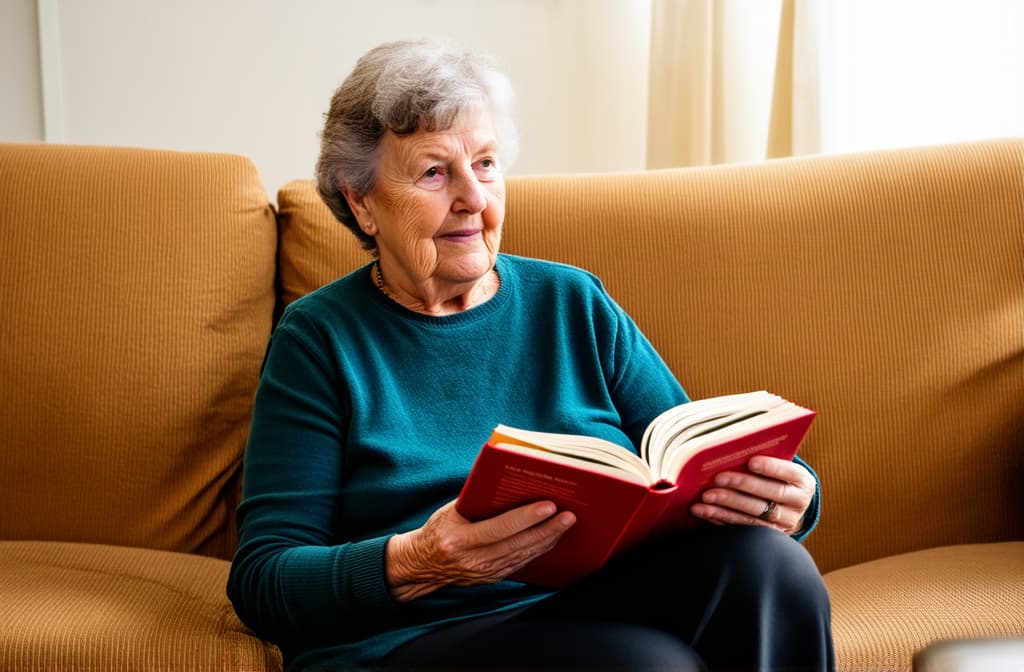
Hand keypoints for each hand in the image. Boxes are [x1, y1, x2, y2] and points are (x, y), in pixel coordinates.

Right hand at [385, 499, 575, 601]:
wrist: (421, 564)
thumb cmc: (438, 529)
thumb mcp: (451, 511)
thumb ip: (478, 501)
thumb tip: (513, 486)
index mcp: (459, 539)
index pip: (499, 528)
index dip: (526, 518)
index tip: (549, 506)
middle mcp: (472, 560)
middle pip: (518, 544)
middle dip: (547, 530)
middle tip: (568, 516)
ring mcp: (484, 573)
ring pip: (523, 556)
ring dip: (548, 540)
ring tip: (566, 524)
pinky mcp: (492, 578)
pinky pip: (521, 563)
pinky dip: (538, 550)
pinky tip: (551, 538)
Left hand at [691, 456, 815, 534]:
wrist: (783, 506)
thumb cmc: (772, 477)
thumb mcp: (775, 467)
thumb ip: (761, 458)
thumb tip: (732, 448)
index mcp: (802, 481)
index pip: (788, 472)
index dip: (771, 467)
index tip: (751, 462)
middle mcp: (798, 503)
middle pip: (769, 494)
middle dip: (742, 485)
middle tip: (718, 479)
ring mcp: (785, 522)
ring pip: (754, 514)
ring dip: (726, 506)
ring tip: (706, 498)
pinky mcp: (767, 536)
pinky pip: (743, 529)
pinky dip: (721, 519)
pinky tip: (705, 511)